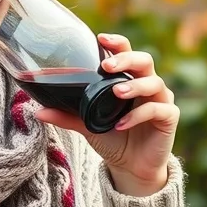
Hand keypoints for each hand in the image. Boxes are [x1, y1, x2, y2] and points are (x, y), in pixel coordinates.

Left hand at [34, 33, 179, 194]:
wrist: (130, 167)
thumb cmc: (112, 139)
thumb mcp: (86, 125)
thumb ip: (66, 116)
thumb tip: (37, 110)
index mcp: (128, 79)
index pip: (127, 53)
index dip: (117, 43)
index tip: (100, 38)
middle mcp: (147, 84)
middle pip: (144, 60)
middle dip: (126, 59)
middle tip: (107, 66)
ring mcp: (160, 100)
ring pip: (154, 83)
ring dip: (134, 86)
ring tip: (116, 92)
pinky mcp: (169, 118)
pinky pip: (157, 110)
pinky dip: (139, 115)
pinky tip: (122, 124)